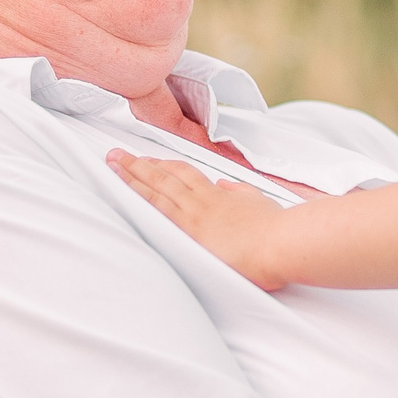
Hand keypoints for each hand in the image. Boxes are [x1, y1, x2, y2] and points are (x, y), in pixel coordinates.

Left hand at [108, 151, 293, 288]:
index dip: (163, 165)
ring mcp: (194, 216)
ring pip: (156, 189)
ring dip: (133, 176)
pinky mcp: (190, 232)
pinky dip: (141, 199)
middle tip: (117, 155)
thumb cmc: (276, 228)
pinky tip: (125, 193)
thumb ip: (238, 193)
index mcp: (218, 195)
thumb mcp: (257, 203)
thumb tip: (225, 186)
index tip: (148, 160)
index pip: (184, 174)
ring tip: (114, 165)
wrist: (282, 243)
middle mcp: (202, 201)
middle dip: (139, 165)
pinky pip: (159, 211)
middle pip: (164, 176)